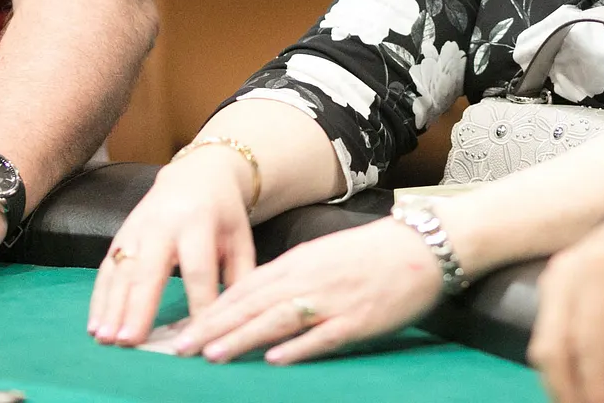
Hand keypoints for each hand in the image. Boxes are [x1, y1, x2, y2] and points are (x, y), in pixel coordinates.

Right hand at [90, 146, 257, 345]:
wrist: (196, 174)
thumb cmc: (222, 213)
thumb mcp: (240, 237)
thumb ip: (240, 274)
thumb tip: (236, 318)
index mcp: (199, 223)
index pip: (199, 269)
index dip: (198, 304)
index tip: (196, 338)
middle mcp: (163, 225)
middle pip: (149, 270)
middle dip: (138, 307)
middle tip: (129, 341)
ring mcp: (137, 228)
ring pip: (121, 271)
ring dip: (111, 307)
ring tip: (105, 339)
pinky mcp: (120, 234)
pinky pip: (106, 268)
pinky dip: (99, 298)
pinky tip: (94, 325)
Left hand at [170, 216, 443, 364]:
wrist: (424, 244)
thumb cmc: (374, 251)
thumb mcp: (324, 254)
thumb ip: (291, 275)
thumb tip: (255, 298)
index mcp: (300, 260)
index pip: (246, 287)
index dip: (212, 309)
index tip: (183, 328)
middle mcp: (310, 278)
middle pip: (253, 304)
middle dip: (213, 327)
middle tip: (178, 348)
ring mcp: (333, 300)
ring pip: (279, 319)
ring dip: (243, 337)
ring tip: (211, 354)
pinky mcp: (358, 320)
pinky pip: (322, 336)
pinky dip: (297, 348)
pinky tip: (274, 360)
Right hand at [529, 203, 603, 402]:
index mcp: (602, 270)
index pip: (589, 339)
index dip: (595, 384)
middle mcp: (568, 273)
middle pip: (554, 347)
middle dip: (569, 392)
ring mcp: (554, 279)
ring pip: (543, 346)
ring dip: (561, 383)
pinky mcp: (552, 288)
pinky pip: (546, 335)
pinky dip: (560, 366)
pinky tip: (582, 387)